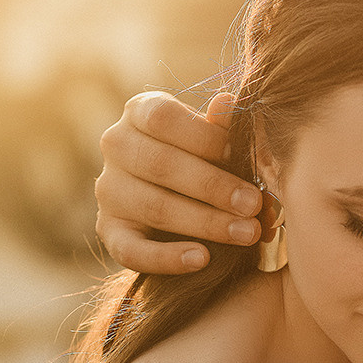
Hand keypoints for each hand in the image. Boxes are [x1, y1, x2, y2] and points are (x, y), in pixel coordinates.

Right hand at [95, 90, 261, 273]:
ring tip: (246, 233)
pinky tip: (202, 259)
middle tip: (254, 203)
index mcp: (140, 112)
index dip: (205, 137)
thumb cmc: (202, 155)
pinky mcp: (109, 231)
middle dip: (214, 186)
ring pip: (155, 207)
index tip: (241, 155)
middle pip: (161, 165)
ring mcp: (109, 191)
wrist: (177, 196)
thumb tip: (228, 103)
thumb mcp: (211, 137)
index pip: (164, 118)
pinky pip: (133, 250)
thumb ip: (221, 127)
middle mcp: (116, 146)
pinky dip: (168, 258)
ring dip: (206, 223)